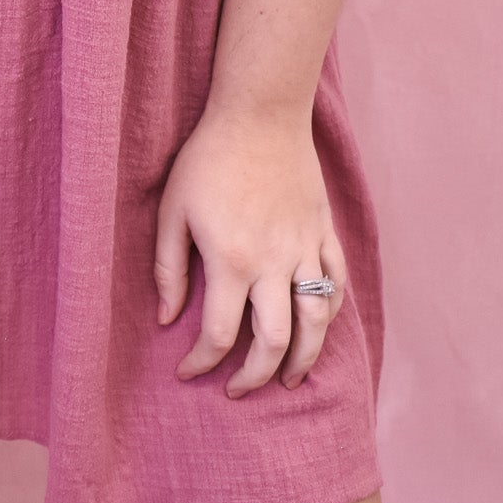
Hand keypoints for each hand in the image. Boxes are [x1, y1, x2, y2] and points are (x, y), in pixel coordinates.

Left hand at [154, 101, 346, 395]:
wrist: (259, 113)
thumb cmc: (208, 158)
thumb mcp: (173, 210)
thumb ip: (168, 268)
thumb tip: (166, 318)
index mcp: (230, 261)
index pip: (219, 335)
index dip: (202, 363)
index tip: (189, 371)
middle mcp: (273, 264)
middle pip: (272, 343)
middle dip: (254, 377)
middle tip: (238, 389)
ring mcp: (305, 249)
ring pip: (315, 323)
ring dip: (303, 360)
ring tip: (288, 379)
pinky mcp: (323, 232)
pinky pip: (335, 284)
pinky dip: (329, 312)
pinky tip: (315, 326)